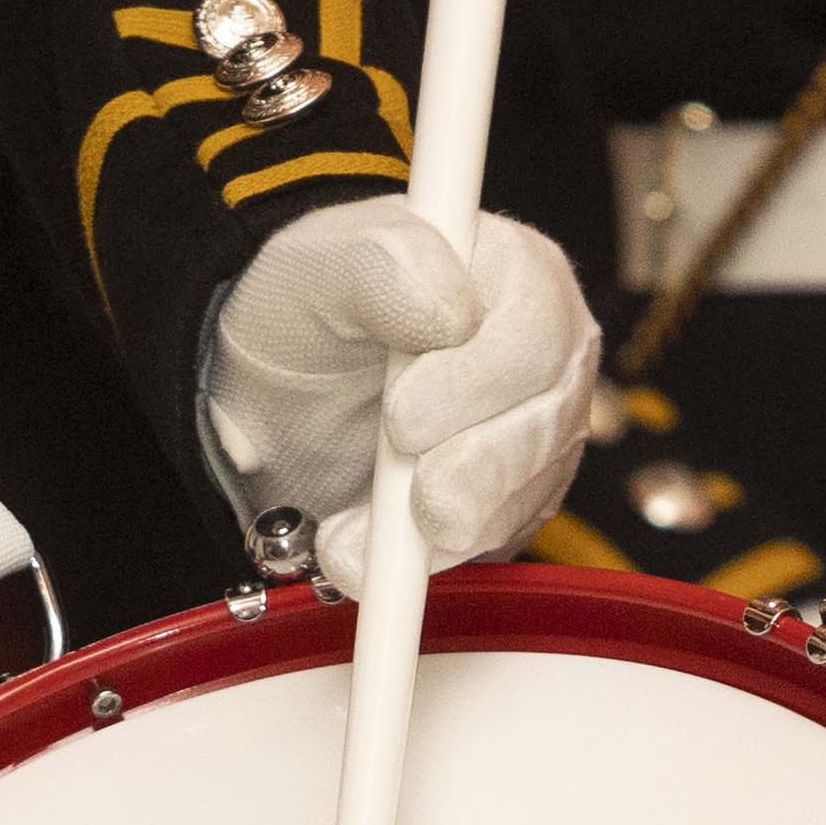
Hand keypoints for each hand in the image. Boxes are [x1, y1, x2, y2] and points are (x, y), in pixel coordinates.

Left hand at [199, 199, 598, 592]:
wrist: (277, 395)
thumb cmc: (308, 313)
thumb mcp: (316, 267)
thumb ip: (379, 265)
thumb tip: (451, 313)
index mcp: (515, 273)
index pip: (536, 331)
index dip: (475, 384)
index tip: (401, 421)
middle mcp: (547, 352)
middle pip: (548, 422)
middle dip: (470, 470)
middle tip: (405, 495)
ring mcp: (539, 430)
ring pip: (527, 491)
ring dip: (441, 527)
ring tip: (354, 539)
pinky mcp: (516, 498)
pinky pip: (497, 539)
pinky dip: (432, 559)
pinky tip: (375, 556)